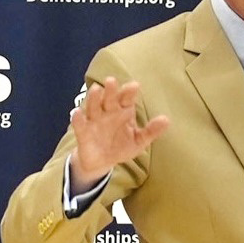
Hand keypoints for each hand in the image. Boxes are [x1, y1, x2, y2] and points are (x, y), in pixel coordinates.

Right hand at [69, 77, 169, 191]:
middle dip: (110, 91)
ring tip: (95, 90)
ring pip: (93, 107)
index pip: (126, 99)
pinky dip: (77, 119)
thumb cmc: (122, 146)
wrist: (103, 162)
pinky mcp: (83, 132)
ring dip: (94, 99)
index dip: (129, 92)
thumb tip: (167, 120)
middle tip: (111, 81)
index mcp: (123, 111)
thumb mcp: (139, 141)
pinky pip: (80, 124)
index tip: (134, 85)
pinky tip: (76, 113)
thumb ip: (151, 131)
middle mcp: (108, 112)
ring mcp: (94, 121)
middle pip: (108, 99)